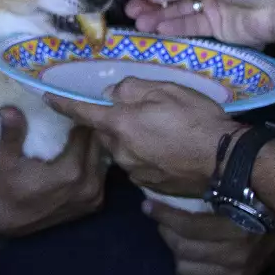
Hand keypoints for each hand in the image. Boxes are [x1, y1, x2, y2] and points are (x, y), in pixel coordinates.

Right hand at [0, 108, 106, 236]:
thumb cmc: (5, 190)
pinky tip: (82, 155)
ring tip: (81, 132)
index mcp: (71, 172)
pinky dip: (94, 164)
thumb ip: (11, 134)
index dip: (79, 117)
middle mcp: (88, 185)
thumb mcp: (5, 161)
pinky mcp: (93, 205)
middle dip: (89, 130)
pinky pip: (101, 176)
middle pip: (98, 146)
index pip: (85, 134)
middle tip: (78, 114)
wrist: (6, 224)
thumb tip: (9, 108)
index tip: (71, 106)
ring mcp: (93, 197)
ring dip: (94, 147)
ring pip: (102, 161)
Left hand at [45, 78, 235, 197]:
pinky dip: (146, 154)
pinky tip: (166, 150)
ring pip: (122, 148)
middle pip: (105, 132)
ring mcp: (133, 170)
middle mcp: (120, 150)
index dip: (62, 103)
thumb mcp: (166, 91)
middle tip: (139, 114)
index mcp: (119, 124)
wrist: (228, 163)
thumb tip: (111, 94)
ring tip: (160, 132)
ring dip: (132, 139)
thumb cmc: (198, 121)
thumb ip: (132, 89)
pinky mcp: (149, 184)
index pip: (82, 112)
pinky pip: (138, 164)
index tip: (46, 97)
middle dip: (114, 122)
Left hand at [144, 199, 274, 274]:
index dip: (163, 215)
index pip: (187, 226)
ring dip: (175, 254)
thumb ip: (199, 202)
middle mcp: (234, 256)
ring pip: (183, 269)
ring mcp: (234, 274)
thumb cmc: (250, 208)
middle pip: (181, 249)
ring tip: (179, 242)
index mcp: (235, 230)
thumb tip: (161, 201)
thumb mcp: (229, 199)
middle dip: (166, 232)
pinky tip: (189, 261)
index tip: (148, 206)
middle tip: (165, 224)